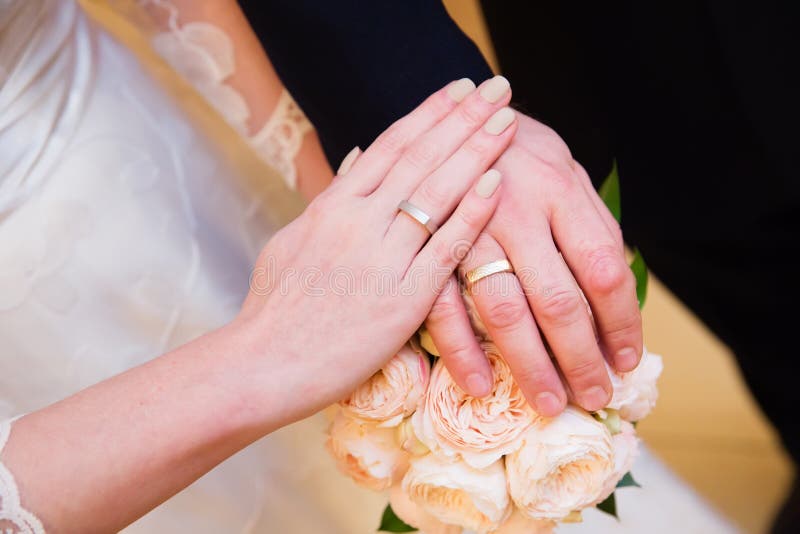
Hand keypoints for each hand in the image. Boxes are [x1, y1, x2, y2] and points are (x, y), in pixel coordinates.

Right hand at [238, 78, 516, 422]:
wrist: (261, 364)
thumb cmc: (273, 311)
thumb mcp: (290, 246)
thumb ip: (324, 209)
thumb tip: (349, 171)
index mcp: (330, 207)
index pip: (388, 147)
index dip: (427, 115)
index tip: (457, 91)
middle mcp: (356, 221)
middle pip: (419, 158)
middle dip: (462, 118)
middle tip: (496, 88)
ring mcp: (380, 257)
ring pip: (435, 192)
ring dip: (475, 153)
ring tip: (507, 122)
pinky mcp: (401, 299)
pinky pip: (443, 249)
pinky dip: (471, 214)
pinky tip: (496, 185)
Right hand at [426, 110, 641, 415]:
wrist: (445, 116)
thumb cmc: (516, 150)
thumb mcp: (563, 168)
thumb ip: (590, 222)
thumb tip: (620, 289)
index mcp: (560, 189)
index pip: (604, 269)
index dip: (621, 322)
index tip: (627, 359)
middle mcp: (517, 211)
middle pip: (559, 300)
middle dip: (580, 358)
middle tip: (595, 396)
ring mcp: (468, 230)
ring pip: (505, 311)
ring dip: (529, 366)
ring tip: (548, 403)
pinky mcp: (429, 245)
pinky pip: (443, 306)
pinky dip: (461, 351)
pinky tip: (480, 385)